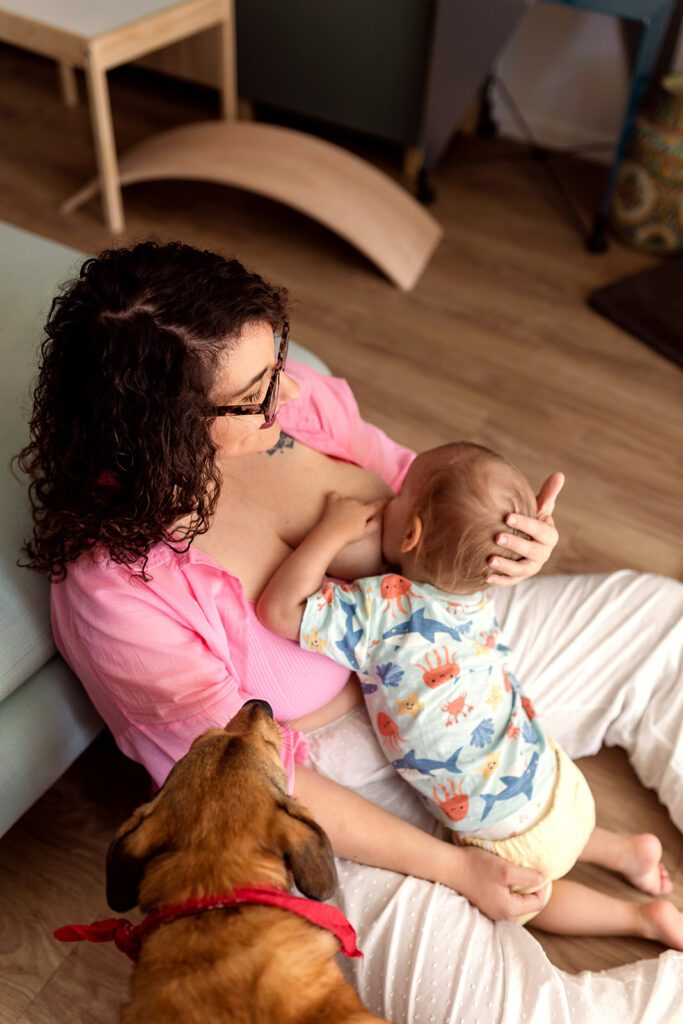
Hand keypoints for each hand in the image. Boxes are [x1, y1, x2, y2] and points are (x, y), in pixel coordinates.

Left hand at [319, 492, 386, 545]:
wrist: (331, 534)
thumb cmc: (349, 535)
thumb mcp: (365, 533)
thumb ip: (374, 525)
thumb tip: (376, 518)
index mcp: (364, 511)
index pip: (376, 505)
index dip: (382, 503)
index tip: (386, 500)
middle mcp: (355, 502)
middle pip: (361, 503)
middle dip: (360, 510)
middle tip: (354, 521)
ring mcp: (343, 501)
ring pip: (349, 500)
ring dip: (349, 506)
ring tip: (343, 518)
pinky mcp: (332, 502)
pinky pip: (334, 496)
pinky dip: (335, 499)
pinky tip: (335, 504)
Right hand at [454, 845, 549, 920]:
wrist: (450, 866)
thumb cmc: (477, 866)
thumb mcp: (506, 870)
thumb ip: (527, 877)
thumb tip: (542, 879)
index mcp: (509, 909)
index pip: (538, 903)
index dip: (543, 886)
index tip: (540, 870)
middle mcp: (502, 915)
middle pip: (528, 904)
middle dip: (533, 888)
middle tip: (531, 870)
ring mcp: (493, 910)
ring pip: (517, 901)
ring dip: (521, 887)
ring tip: (519, 871)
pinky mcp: (487, 903)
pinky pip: (507, 899)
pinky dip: (511, 889)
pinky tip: (506, 876)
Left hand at [487, 472, 564, 587]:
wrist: (521, 542)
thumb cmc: (529, 521)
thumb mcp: (538, 509)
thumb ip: (547, 495)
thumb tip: (559, 474)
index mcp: (549, 536)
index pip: (540, 530)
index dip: (525, 524)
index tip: (507, 516)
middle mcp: (543, 554)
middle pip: (531, 551)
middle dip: (515, 544)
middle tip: (497, 536)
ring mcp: (531, 568)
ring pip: (521, 570)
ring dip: (505, 566)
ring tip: (489, 560)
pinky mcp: (518, 578)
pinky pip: (510, 582)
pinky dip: (499, 580)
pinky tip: (486, 576)